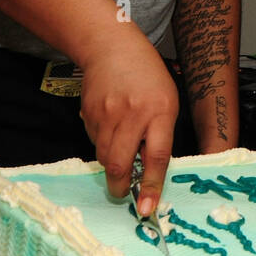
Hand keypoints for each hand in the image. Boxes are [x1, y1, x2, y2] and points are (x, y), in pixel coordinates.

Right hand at [78, 30, 177, 216]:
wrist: (112, 47)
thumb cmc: (148, 77)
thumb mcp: (167, 102)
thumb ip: (160, 135)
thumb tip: (148, 170)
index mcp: (160, 111)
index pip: (157, 156)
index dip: (151, 185)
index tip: (147, 209)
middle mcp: (133, 114)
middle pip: (120, 163)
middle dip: (120, 186)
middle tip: (123, 191)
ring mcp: (107, 113)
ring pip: (104, 157)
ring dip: (112, 165)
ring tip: (120, 151)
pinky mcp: (88, 114)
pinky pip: (94, 142)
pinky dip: (102, 145)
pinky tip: (109, 128)